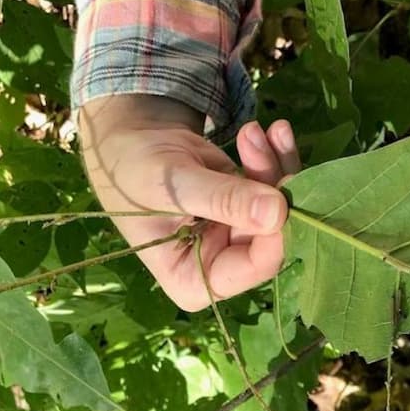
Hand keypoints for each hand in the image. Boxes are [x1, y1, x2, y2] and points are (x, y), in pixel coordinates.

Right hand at [79, 95, 300, 310]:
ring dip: (276, 164)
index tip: (281, 185)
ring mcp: (238, 237)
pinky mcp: (248, 209)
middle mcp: (222, 265)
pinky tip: (272, 131)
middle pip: (274, 234)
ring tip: (254, 130)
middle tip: (261, 138)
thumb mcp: (174, 183)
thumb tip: (276, 213)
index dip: (275, 231)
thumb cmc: (134, 169)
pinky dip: (276, 157)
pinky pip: (276, 188)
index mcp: (195, 280)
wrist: (128, 140)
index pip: (254, 267)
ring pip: (281, 208)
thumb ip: (222, 200)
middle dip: (274, 182)